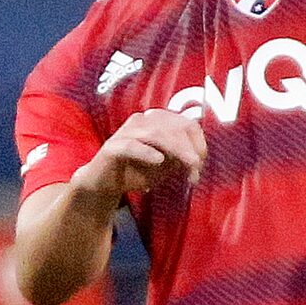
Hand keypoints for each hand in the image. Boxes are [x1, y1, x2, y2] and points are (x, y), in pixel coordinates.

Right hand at [72, 106, 206, 200]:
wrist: (104, 183)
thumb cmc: (136, 171)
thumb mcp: (166, 165)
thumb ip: (181, 159)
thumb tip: (199, 159)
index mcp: (156, 122)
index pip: (185, 123)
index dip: (198, 142)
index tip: (201, 164)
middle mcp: (142, 121)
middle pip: (173, 127)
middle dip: (189, 148)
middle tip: (196, 168)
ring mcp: (126, 132)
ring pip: (155, 133)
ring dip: (175, 150)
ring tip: (187, 164)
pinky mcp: (112, 147)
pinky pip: (131, 145)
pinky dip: (147, 152)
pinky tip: (159, 160)